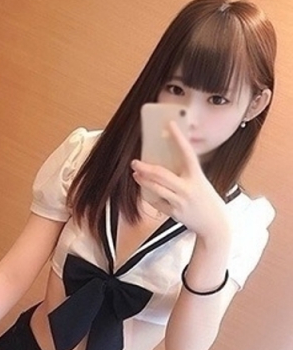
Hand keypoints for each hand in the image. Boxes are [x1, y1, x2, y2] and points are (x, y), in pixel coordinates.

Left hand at [131, 121, 230, 240]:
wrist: (214, 224)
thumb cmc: (207, 201)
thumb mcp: (201, 183)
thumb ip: (186, 174)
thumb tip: (168, 163)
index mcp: (197, 177)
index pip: (187, 152)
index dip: (178, 138)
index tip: (170, 125)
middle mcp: (188, 188)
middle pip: (161, 174)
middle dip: (145, 168)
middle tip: (135, 162)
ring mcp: (180, 201)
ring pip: (155, 188)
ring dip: (143, 181)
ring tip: (136, 174)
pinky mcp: (175, 213)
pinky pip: (157, 202)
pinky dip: (149, 195)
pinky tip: (144, 190)